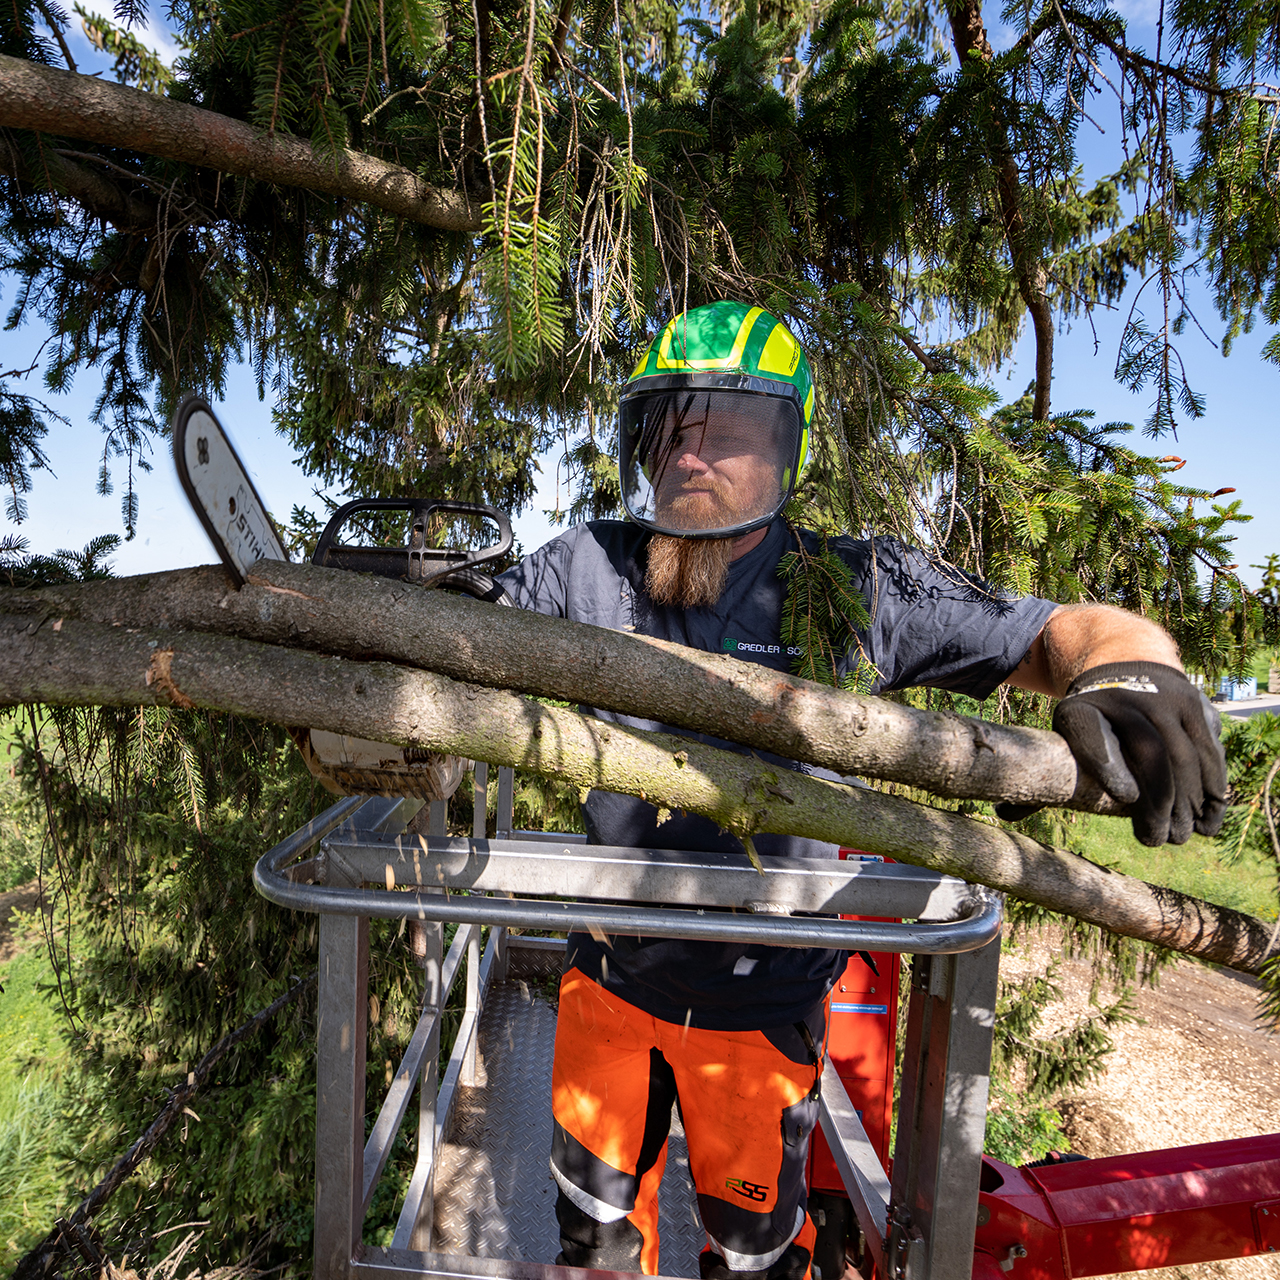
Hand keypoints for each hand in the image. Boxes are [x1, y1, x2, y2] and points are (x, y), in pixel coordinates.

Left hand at [1051, 662, 1226, 845]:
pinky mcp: (1198, 704)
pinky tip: (1212, 815)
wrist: (1125, 661)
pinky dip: (1215, 784)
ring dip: (1190, 801)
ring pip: (1185, 754)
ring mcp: (1167, 699)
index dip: (1111, 766)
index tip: (1126, 798)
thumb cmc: (1091, 715)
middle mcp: (1128, 699)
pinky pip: (1209, 748)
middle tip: (1160, 840)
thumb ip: (1045, 769)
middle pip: (1150, 753)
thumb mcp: (1064, 731)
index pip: (1095, 736)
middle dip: (1159, 802)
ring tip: (1184, 836)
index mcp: (1084, 708)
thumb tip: (1004, 812)